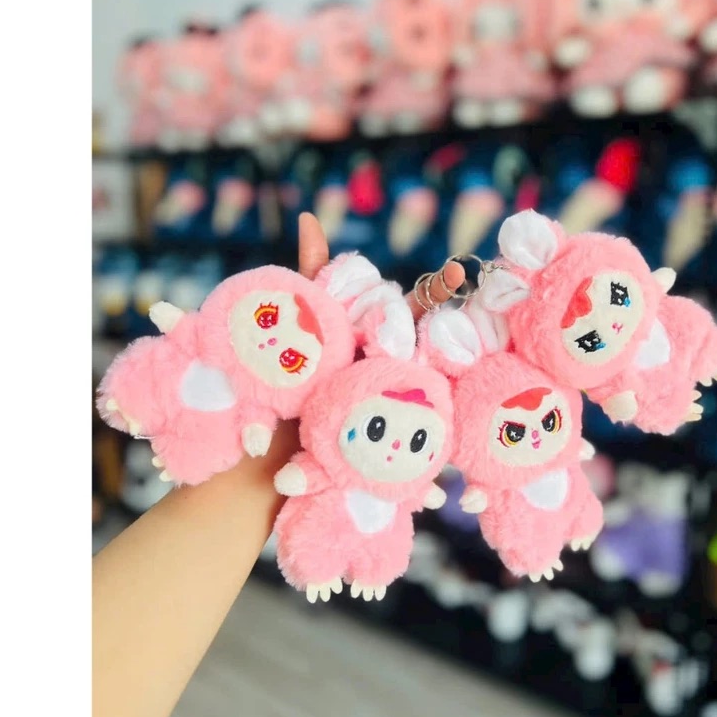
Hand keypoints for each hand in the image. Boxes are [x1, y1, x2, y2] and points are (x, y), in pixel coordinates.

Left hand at [239, 213, 466, 481]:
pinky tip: (437, 501)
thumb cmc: (278, 387)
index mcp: (375, 347)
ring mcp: (389, 421)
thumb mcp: (297, 332)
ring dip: (446, 433)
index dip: (436, 292)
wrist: (252, 458)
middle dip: (451, 353)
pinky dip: (421, 490)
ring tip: (464, 436)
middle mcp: (390, 381)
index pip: (413, 314)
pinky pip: (407, 475)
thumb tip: (308, 216)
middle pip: (428, 362)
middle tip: (455, 355)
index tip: (459, 269)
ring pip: (429, 423)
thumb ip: (308, 275)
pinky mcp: (380, 461)